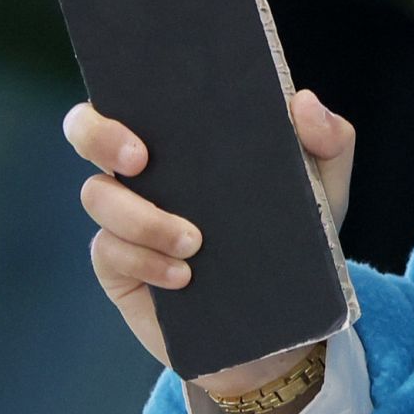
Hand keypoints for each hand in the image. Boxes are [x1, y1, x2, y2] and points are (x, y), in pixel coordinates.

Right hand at [64, 87, 357, 398]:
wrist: (281, 320)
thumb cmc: (294, 237)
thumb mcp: (322, 187)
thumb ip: (327, 140)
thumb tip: (303, 100)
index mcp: (183, 137)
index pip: (132, 95)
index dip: (120, 93)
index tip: (148, 114)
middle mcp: (143, 170)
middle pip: (86, 132)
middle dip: (101, 136)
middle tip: (140, 160)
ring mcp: (124, 217)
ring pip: (97, 196)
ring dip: (142, 218)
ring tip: (193, 242)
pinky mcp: (119, 266)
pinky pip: (109, 251)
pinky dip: (145, 261)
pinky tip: (183, 277)